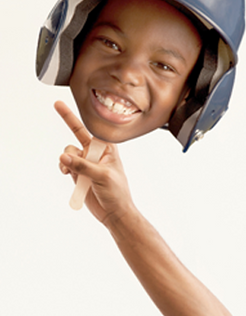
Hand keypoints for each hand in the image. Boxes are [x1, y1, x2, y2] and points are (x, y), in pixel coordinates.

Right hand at [55, 101, 133, 223]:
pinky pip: (65, 164)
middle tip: (57, 104)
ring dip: (66, 159)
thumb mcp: (103, 177)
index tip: (81, 102)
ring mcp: (86, 163)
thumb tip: (64, 158)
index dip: (87, 116)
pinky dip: (64, 167)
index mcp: (108, 150)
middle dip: (68, 120)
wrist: (114, 213)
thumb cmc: (117, 194)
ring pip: (68, 152)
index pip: (95, 130)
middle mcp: (96, 153)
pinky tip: (67, 173)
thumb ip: (83, 166)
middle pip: (77, 134)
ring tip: (69, 171)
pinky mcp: (78, 173)